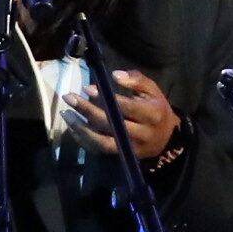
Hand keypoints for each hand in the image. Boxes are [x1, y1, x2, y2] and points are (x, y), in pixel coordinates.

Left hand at [63, 67, 180, 168]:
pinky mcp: (123, 156)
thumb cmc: (156, 109)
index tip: (87, 88)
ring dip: (81, 128)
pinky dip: (84, 140)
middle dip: (87, 110)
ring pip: (102, 140)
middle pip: (110, 123)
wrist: (166, 138)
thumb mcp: (153, 91)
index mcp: (152, 114)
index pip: (125, 107)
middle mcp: (142, 133)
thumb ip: (137, 80)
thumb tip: (115, 75)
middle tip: (69, 97)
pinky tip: (73, 127)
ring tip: (66, 114)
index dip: (105, 98)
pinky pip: (100, 149)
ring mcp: (131, 148)